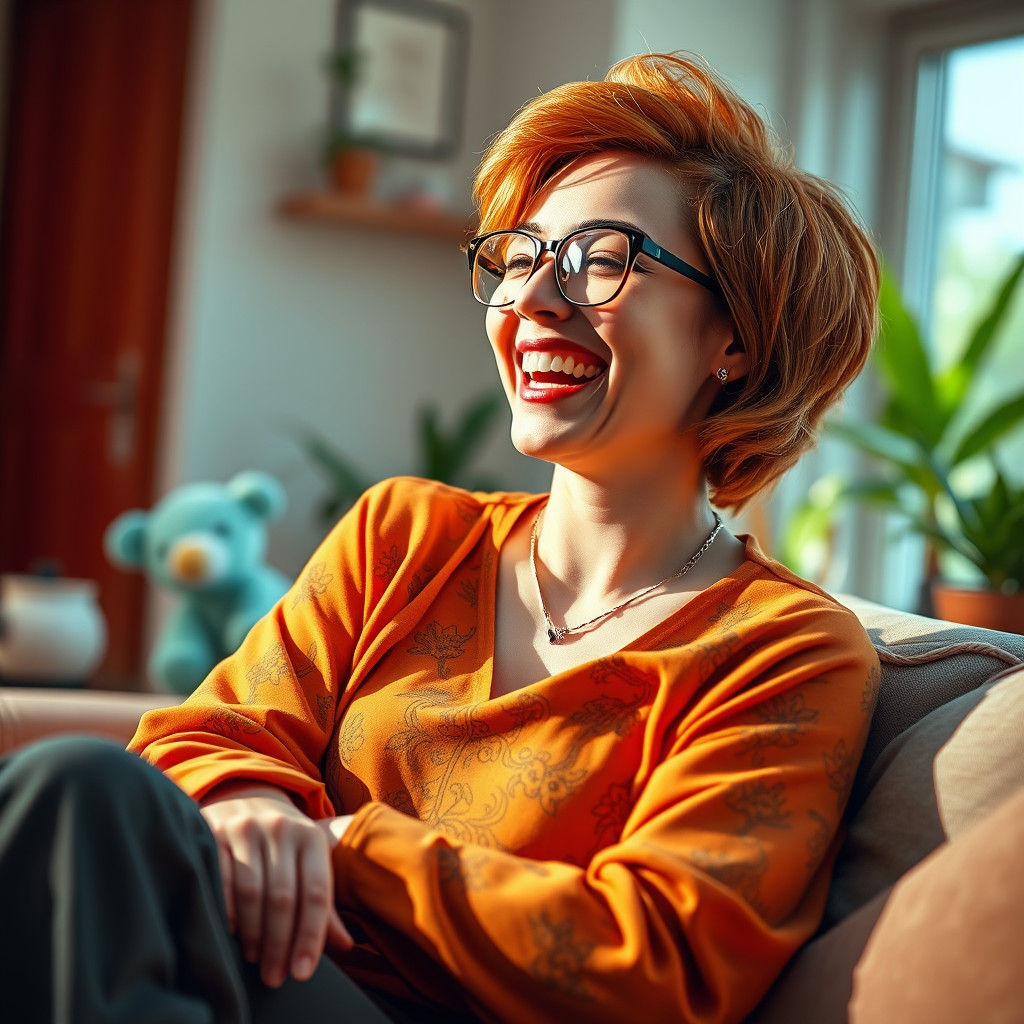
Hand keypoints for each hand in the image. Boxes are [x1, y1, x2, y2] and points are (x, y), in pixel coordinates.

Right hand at [200, 783, 353, 987]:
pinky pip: (221, 879)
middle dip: (280, 944)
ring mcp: (247, 828)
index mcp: (311, 837)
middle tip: (275, 976)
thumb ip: (325, 903)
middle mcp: (282, 828)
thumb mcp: (309, 862)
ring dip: (253, 933)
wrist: (247, 798)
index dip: (311, 936)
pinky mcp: (215, 833)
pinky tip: (230, 934)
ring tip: (255, 958)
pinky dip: (226, 911)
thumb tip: (345, 945)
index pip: (317, 892)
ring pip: (252, 892)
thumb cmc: (284, 844)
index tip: (303, 972)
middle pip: (284, 898)